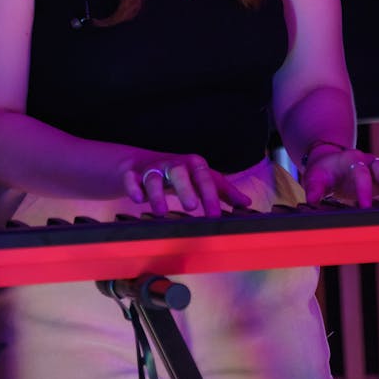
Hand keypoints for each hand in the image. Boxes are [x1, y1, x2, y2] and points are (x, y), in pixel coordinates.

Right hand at [124, 154, 251, 216]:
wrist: (144, 163)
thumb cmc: (181, 175)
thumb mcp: (203, 179)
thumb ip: (223, 191)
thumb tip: (247, 203)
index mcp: (193, 166)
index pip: (204, 178)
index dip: (210, 195)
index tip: (215, 215)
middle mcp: (173, 165)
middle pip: (179, 172)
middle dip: (185, 188)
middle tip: (191, 207)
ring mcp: (153, 168)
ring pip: (154, 177)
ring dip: (157, 193)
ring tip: (161, 212)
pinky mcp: (133, 174)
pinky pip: (131, 178)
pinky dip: (133, 187)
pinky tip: (137, 200)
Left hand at [302, 149, 378, 208]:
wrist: (330, 159)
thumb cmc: (323, 170)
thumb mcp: (314, 176)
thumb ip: (314, 188)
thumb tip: (312, 200)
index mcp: (350, 160)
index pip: (360, 173)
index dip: (364, 189)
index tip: (365, 207)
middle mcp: (367, 160)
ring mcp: (377, 166)